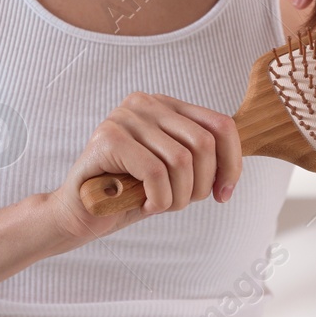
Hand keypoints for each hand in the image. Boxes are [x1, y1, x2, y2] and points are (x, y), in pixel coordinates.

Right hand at [40, 92, 242, 247]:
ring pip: (181, 161)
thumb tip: (237, 163)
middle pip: (204, 144)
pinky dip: (158, 199)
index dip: (232, 164)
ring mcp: (125, 117)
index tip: (224, 194)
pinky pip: (155, 172)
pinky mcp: (108, 138)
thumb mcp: (174, 172)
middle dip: (201, 185)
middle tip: (181, 203)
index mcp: (167, 105)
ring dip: (178, 197)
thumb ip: (200, 158)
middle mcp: (147, 103)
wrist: (79, 213)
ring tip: (159, 204)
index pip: (221, 125)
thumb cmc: (130, 193)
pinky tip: (145, 205)